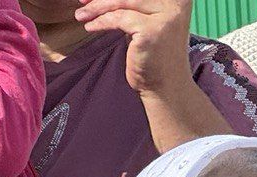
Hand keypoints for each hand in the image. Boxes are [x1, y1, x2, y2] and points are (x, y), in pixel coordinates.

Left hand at [76, 0, 195, 97]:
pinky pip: (118, 19)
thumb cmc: (155, 55)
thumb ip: (134, 5)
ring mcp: (165, 16)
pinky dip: (101, 22)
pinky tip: (90, 26)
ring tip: (81, 15)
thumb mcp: (147, 20)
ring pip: (121, 2)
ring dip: (96, 8)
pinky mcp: (151, 31)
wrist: (167, 87)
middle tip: (82, 1)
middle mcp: (175, 2)